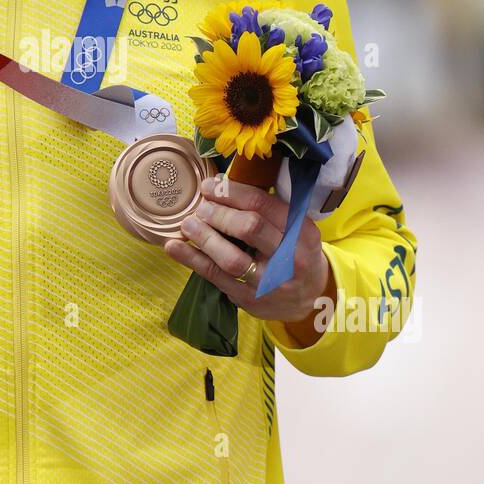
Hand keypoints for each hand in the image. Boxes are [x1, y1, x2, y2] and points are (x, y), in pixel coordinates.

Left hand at [162, 176, 330, 324]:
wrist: (309, 298)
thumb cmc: (294, 252)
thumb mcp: (295, 228)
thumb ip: (268, 209)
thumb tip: (220, 184)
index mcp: (302, 232)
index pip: (264, 204)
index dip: (232, 192)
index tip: (210, 186)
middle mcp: (290, 258)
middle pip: (249, 227)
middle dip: (219, 213)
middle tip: (201, 206)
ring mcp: (270, 282)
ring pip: (232, 258)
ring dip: (204, 237)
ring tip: (187, 224)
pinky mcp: (251, 299)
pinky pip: (217, 278)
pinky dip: (192, 260)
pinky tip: (174, 247)